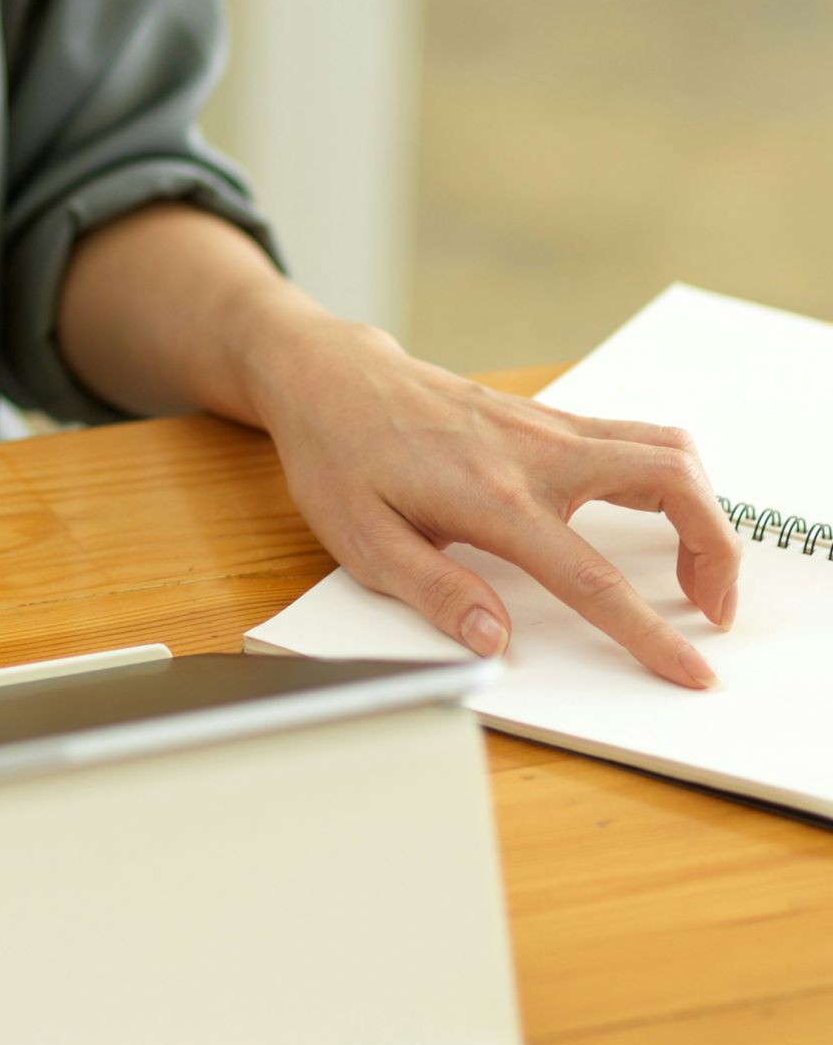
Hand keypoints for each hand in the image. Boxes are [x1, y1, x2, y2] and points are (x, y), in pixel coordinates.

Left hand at [248, 314, 739, 685]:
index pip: (592, 577)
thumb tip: (494, 640)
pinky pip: (634, 438)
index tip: (693, 669)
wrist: (329, 375)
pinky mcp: (545, 417)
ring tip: (697, 570)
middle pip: (670, 480)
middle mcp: (535, 454)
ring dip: (703, 508)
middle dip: (715, 547)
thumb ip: (433, 592)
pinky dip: (671, 479)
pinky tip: (659, 518)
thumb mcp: (362, 537)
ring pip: (663, 449)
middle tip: (712, 608)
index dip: (650, 632)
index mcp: (493, 498)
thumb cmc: (338, 454)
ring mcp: (546, 427)